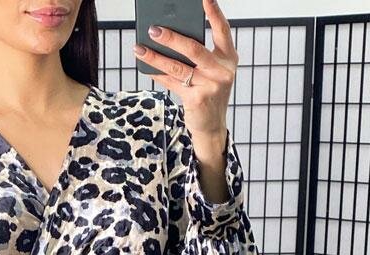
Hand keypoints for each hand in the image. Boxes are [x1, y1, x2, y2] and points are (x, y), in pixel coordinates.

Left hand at [133, 0, 237, 139]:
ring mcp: (210, 86)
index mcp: (229, 58)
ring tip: (139, 49)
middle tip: (153, 29)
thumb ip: (199, 56)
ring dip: (155, 57)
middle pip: (193, 49)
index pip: (223, 30)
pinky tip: (146, 67)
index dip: (214, 13)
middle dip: (171, 38)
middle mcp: (222, 71)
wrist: (212, 126)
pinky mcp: (197, 100)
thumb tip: (168, 37)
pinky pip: (172, 83)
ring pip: (178, 67)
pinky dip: (157, 75)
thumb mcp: (211, 72)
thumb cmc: (209, 93)